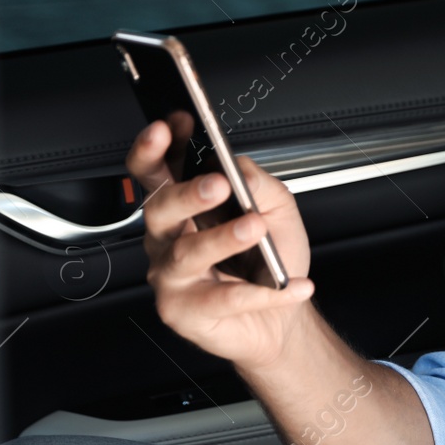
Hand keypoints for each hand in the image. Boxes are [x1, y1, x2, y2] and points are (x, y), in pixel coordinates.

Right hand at [127, 120, 315, 369]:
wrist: (280, 319)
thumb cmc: (270, 260)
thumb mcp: (277, 210)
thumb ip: (258, 185)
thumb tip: (238, 169)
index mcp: (183, 206)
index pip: (157, 171)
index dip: (156, 148)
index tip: (173, 125)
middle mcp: (168, 238)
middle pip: (160, 209)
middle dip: (186, 193)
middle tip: (216, 184)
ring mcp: (171, 275)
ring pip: (187, 253)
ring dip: (223, 238)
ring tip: (255, 228)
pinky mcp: (182, 311)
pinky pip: (222, 299)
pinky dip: (261, 292)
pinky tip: (289, 284)